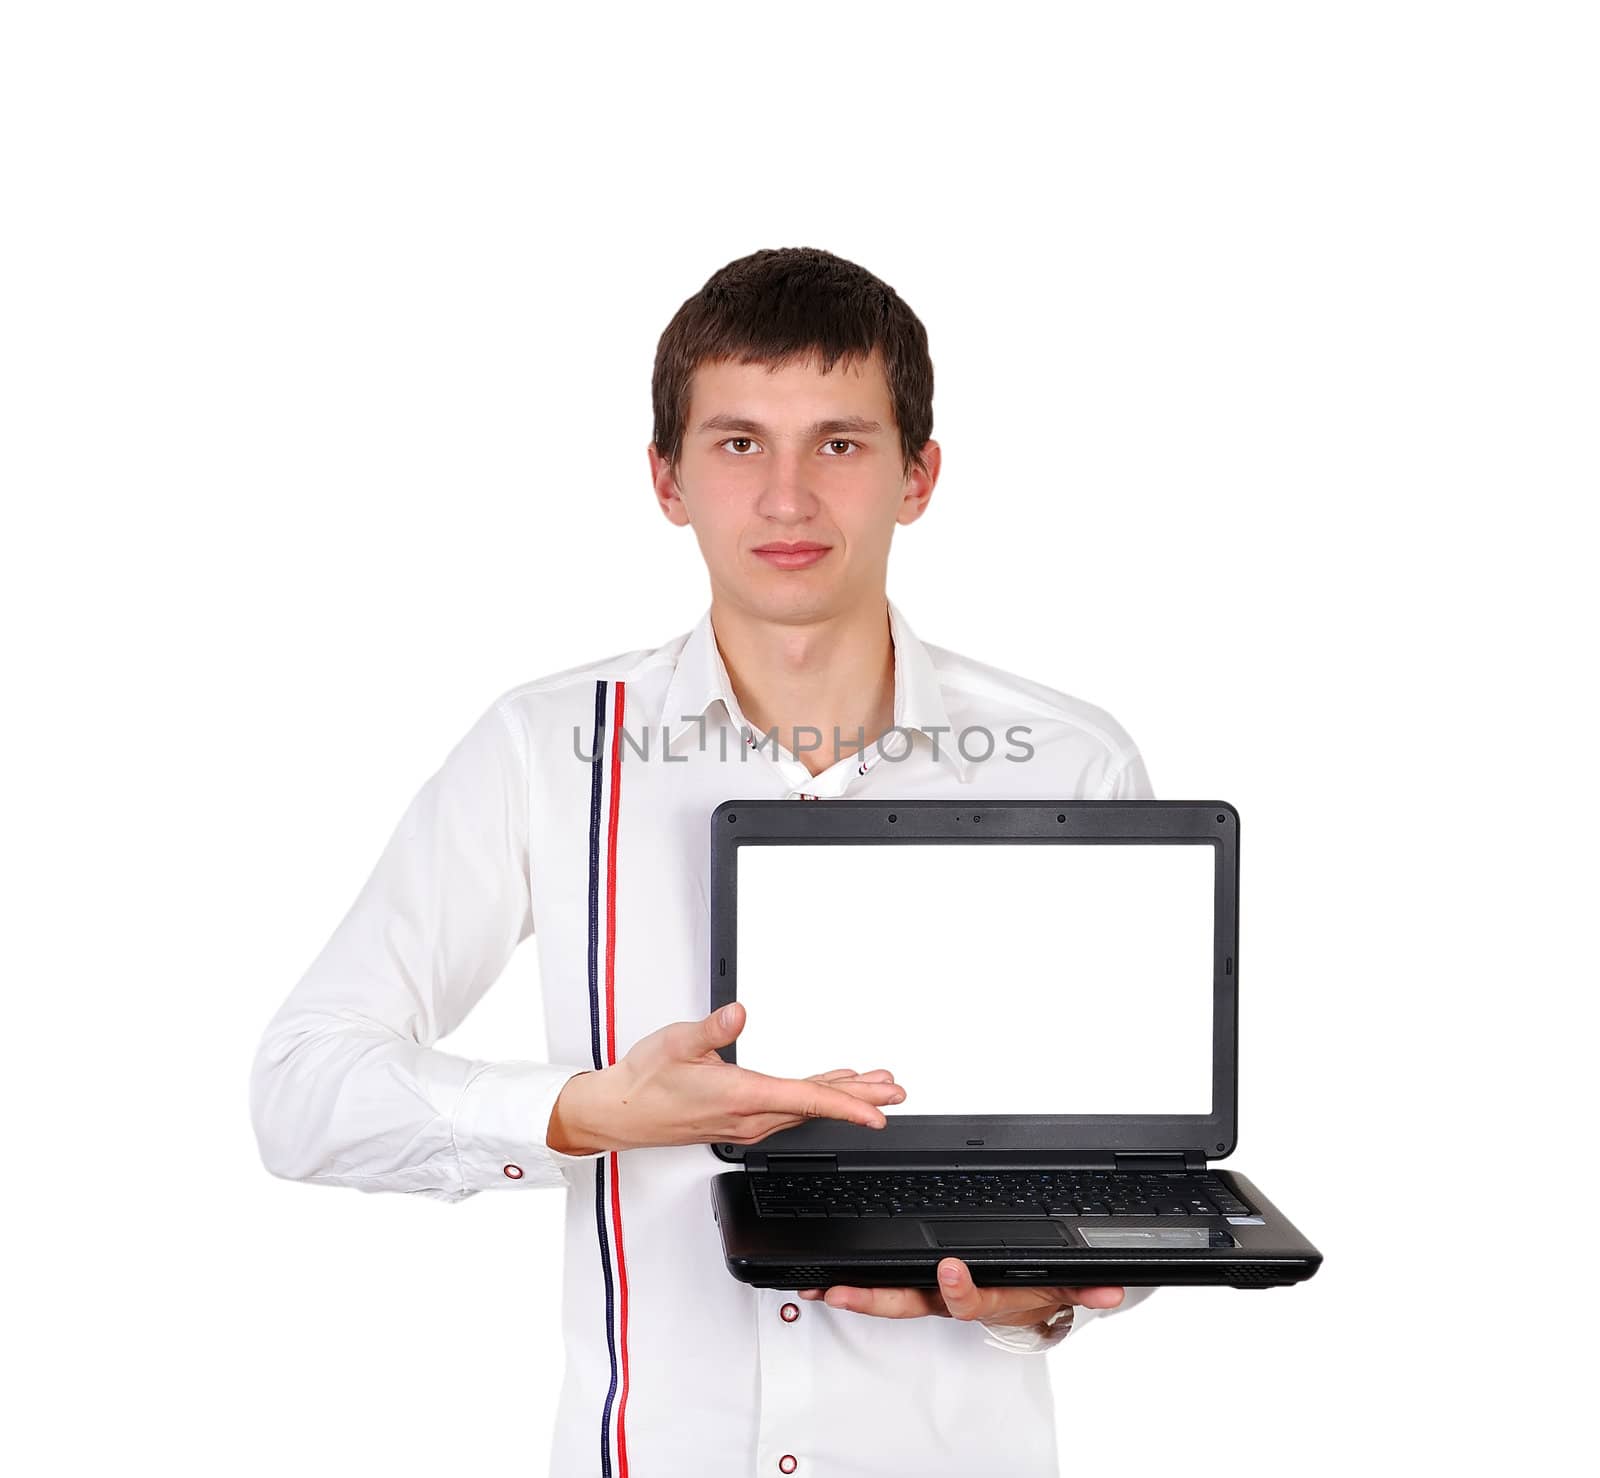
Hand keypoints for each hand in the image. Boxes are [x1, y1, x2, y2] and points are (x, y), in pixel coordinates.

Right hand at [546, 1000, 904, 1152]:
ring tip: (875, 1088)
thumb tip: (738, 1014)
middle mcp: (751, 1117)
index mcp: (741, 1096)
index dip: (848, 1106)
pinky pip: (790, 1112)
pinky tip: (829, 1090)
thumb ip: (711, 1029)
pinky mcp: (742, 1122)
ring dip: (842, 1099)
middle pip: (816, 1108)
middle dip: (861, 1100)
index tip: (879, 1112)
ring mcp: (748, 1124)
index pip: (806, 1100)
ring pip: (805, 1110)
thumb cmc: (646, 1079)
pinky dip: (817, 1100)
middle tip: (897, 1094)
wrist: (621, 1113)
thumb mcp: (676, 1042)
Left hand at [797, 1257, 1124, 1329]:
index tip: (947, 1267)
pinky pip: (883, 1284)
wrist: (1023, 1301)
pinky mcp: (916, 1282)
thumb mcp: (1061, 1289)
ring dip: (853, 1292)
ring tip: (820, 1286)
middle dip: (873, 1299)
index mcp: (983, 1298)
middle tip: (841, 1291)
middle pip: (907, 1302)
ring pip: (887, 1296)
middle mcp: (948, 1299)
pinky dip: (854, 1285)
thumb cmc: (1035, 1290)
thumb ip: (1084, 1288)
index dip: (956, 1288)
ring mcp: (927, 1292)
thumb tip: (1111, 1289)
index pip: (965, 1299)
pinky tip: (824, 1280)